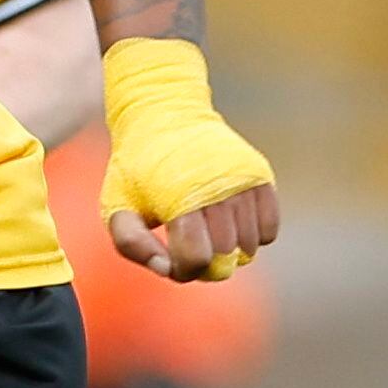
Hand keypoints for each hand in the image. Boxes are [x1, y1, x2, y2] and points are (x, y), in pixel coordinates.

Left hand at [105, 181, 278, 282]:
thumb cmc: (138, 170)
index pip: (197, 260)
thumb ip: (132, 244)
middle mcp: (216, 191)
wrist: (166, 116)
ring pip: (249, 246)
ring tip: (206, 231)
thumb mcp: (118, 205)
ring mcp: (242, 183)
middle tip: (188, 245)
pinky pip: (269, 230)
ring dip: (228, 250)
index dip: (183, 271)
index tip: (170, 258)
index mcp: (178, 200)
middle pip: (224, 256)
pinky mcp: (261, 176)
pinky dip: (253, 236)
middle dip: (204, 262)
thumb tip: (167, 269)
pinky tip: (229, 223)